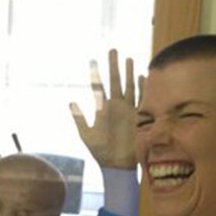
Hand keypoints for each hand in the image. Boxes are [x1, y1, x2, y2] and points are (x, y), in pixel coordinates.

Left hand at [70, 49, 139, 168]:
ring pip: (129, 86)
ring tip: (127, 59)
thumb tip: (71, 101)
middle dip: (113, 66)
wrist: (117, 165)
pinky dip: (143, 88)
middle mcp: (116, 106)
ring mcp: (129, 110)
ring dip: (128, 73)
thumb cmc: (101, 151)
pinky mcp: (139, 117)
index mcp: (103, 109)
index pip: (98, 87)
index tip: (92, 60)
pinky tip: (143, 76)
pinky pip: (142, 99)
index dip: (95, 74)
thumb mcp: (86, 134)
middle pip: (115, 81)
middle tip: (111, 50)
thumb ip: (80, 118)